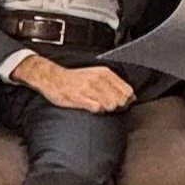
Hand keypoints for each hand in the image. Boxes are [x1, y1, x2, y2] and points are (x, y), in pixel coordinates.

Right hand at [13, 54, 131, 113]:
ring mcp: (89, 88)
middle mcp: (98, 79)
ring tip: (98, 106)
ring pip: (111, 105)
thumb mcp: (97, 76)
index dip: (126, 100)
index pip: (127, 91)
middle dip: (118, 106)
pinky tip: (92, 108)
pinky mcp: (79, 98)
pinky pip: (97, 108)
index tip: (120, 103)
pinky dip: (97, 111)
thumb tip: (131, 97)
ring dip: (107, 109)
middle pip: (121, 100)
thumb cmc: (75, 79)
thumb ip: (114, 85)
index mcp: (105, 73)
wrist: (53, 78)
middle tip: (108, 106)